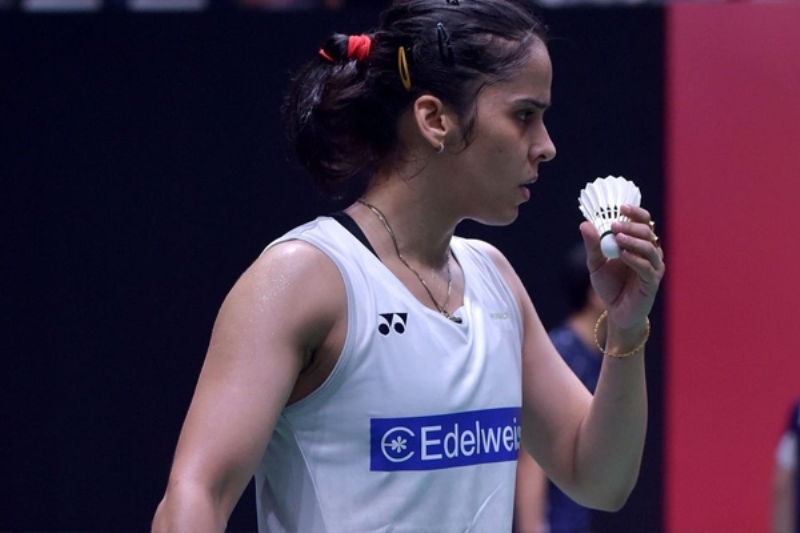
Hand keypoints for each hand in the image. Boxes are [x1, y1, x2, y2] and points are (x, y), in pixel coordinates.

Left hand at [579, 204, 664, 329]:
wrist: (616, 312)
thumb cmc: (610, 285)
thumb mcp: (596, 263)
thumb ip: (592, 245)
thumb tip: (584, 224)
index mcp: (639, 243)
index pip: (643, 221)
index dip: (635, 212)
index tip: (621, 206)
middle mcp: (650, 252)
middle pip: (647, 231)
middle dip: (631, 225)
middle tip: (614, 225)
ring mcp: (654, 267)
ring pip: (650, 247)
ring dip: (633, 240)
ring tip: (617, 237)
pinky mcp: (653, 281)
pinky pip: (647, 267)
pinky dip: (634, 259)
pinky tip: (622, 254)